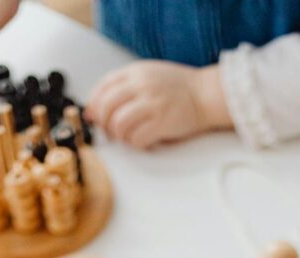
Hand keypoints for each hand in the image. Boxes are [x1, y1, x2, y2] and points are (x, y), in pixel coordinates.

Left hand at [85, 61, 230, 149]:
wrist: (206, 94)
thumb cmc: (179, 89)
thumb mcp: (150, 76)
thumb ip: (126, 87)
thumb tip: (98, 108)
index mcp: (136, 72)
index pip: (103, 87)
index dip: (94, 105)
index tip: (94, 117)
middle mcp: (141, 84)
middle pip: (107, 107)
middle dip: (104, 124)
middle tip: (111, 132)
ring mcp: (152, 103)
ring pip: (119, 124)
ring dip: (120, 136)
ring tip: (129, 137)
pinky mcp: (162, 121)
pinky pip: (137, 138)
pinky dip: (136, 144)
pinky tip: (144, 141)